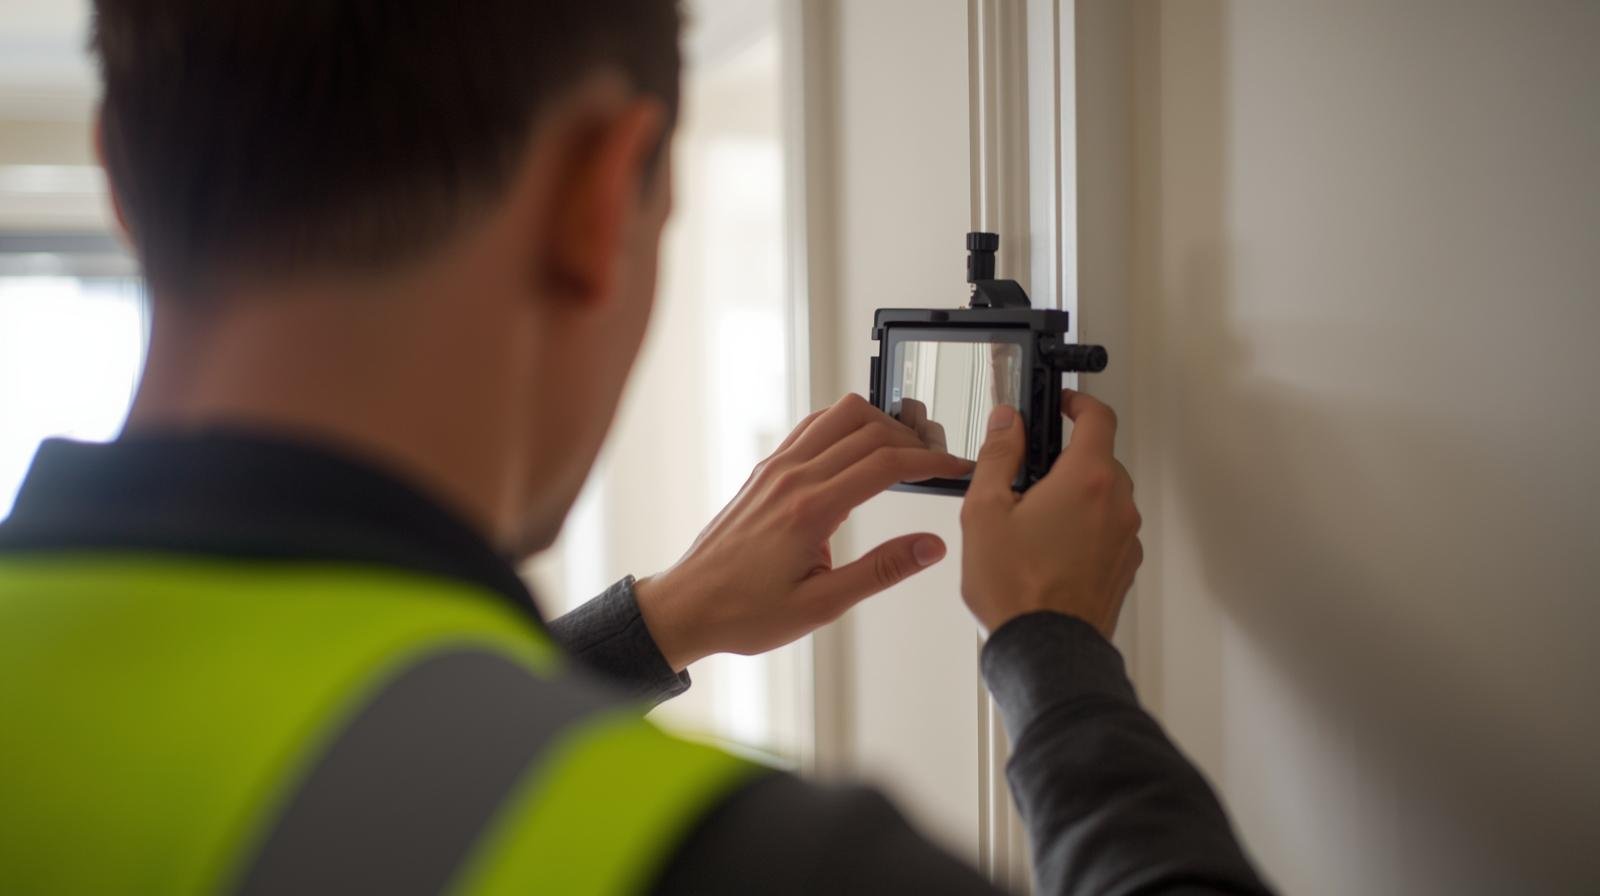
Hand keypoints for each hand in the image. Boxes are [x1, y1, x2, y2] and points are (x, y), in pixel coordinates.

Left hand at [634, 393, 971, 670]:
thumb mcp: (822, 605)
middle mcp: (791, 477)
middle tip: (937, 459)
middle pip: (868, 430)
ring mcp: (775, 468)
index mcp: (810, 509)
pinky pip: (812, 428)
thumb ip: (881, 571)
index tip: (955, 467)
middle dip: (912, 439)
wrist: (688, 606)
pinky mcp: (765, 471)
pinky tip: (859, 452)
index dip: (930, 460)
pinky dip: (845, 427)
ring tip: (903, 450)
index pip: (886, 464)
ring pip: (838, 415)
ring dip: (878, 424)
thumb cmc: (745, 613)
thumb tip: (931, 546)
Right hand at [959, 389, 1141, 637]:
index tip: (1062, 404)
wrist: (1045, 650)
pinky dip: (1085, 528)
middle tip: (1030, 472)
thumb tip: (1007, 422)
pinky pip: (1108, 530)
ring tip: (1034, 521)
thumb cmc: (1016, 588)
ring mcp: (1126, 537)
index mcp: (1087, 479)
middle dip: (1067, 458)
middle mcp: (1116, 503)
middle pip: (1100, 459)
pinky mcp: (1124, 566)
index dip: (1078, 403)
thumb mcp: (986, 510)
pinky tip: (1049, 550)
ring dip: (1076, 496)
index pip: (1098, 417)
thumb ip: (999, 455)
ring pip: (1104, 497)